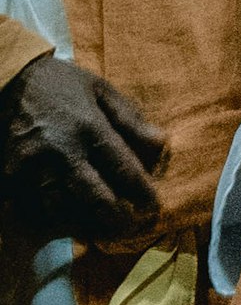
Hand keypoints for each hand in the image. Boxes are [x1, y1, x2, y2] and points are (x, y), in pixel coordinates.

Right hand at [0, 54, 165, 245]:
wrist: (5, 78)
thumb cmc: (59, 84)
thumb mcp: (100, 89)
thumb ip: (130, 119)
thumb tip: (161, 144)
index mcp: (88, 127)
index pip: (123, 169)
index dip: (142, 193)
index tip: (153, 206)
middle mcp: (61, 151)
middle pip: (97, 198)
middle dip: (118, 217)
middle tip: (130, 225)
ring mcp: (33, 167)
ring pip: (66, 209)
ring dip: (85, 221)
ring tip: (101, 226)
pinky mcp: (11, 176)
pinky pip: (36, 207)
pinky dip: (54, 216)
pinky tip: (68, 217)